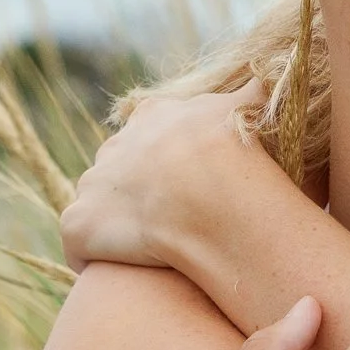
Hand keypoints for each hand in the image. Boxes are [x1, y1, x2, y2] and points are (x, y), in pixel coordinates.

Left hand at [58, 89, 268, 276]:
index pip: (152, 130)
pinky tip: (123, 275)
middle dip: (140, 188)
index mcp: (153, 116)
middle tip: (174, 216)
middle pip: (122, 166)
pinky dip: (94, 258)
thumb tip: (270, 74)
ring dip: (118, 223)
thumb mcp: (250, 107)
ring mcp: (93, 185)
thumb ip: (252, 92)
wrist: (213, 192)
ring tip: (150, 250)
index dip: (170, 154)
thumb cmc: (237, 151)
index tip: (190, 176)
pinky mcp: (80, 224)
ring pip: (99, 203)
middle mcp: (115, 146)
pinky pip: (79, 246)